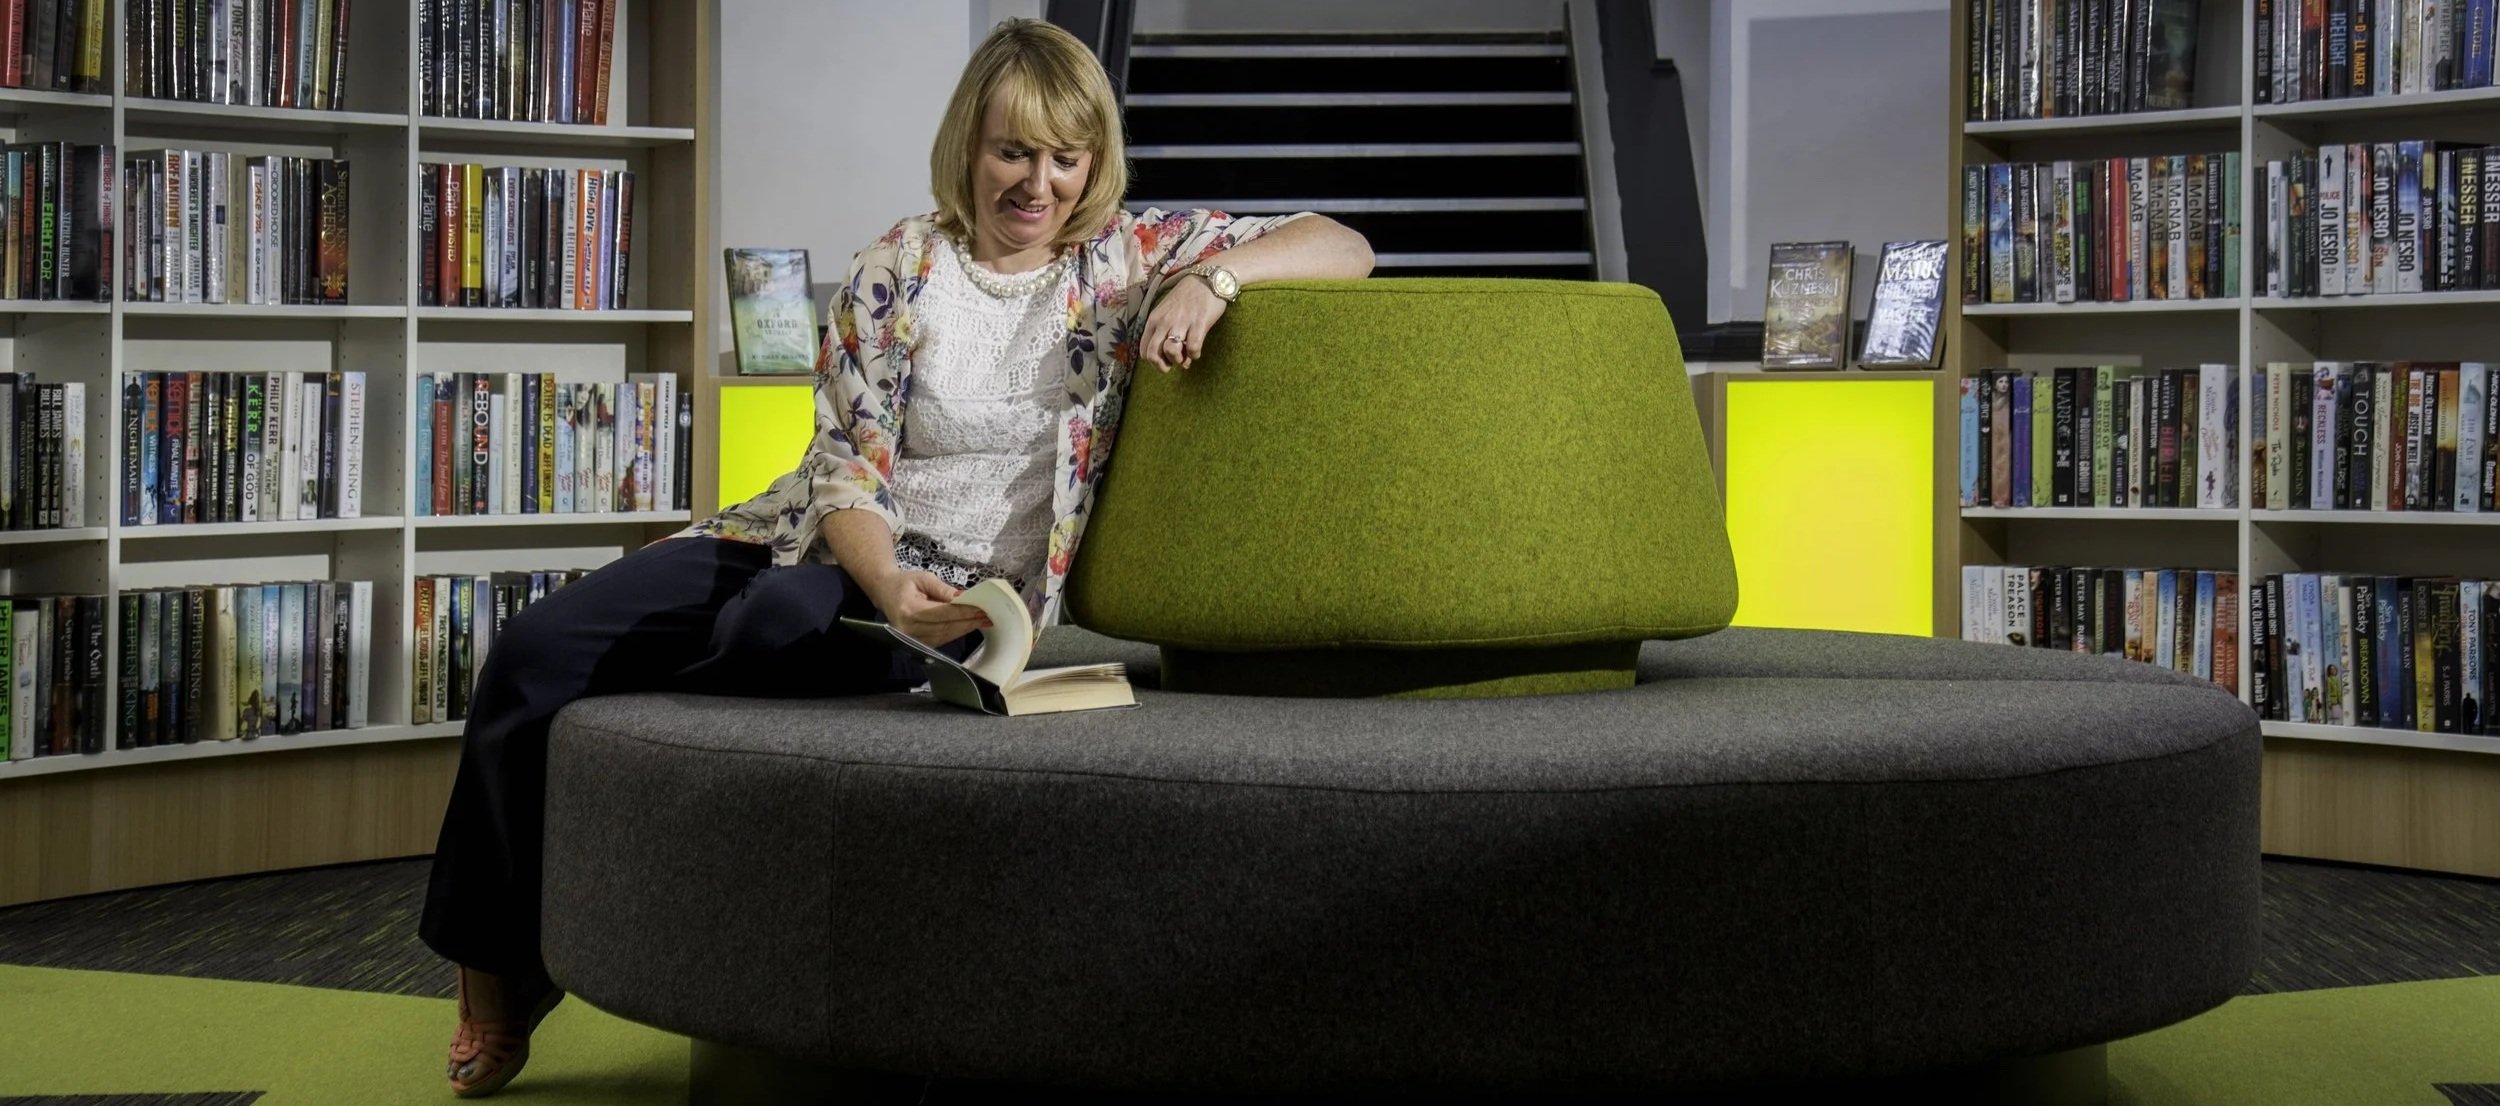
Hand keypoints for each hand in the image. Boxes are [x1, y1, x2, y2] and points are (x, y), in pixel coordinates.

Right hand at [864, 569, 988, 646]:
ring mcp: (912, 638)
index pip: (942, 613)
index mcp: (909, 610)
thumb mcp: (923, 578)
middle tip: (987, 616)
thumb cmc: (904, 583)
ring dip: (965, 628)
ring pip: (945, 635)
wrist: (885, 593)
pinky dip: (956, 632)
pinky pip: (941, 639)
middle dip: (968, 621)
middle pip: (945, 627)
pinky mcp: (918, 642)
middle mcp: (909, 628)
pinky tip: (967, 625)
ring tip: (981, 621)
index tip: (980, 608)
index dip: (963, 612)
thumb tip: (962, 597)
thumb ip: (942, 589)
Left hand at [1140, 275, 1227, 372]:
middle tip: (1172, 365)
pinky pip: (1193, 348)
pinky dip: (1194, 355)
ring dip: (1178, 360)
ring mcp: (1181, 322)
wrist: (1206, 279)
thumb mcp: (1167, 312)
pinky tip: (1197, 351)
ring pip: (1171, 351)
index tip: (1163, 361)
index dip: (1153, 362)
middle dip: (1162, 366)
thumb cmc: (1186, 297)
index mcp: (1154, 319)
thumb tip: (1176, 360)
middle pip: (1153, 354)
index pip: (1144, 349)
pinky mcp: (1198, 323)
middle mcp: (1164, 321)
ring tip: (1185, 357)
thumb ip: (1166, 333)